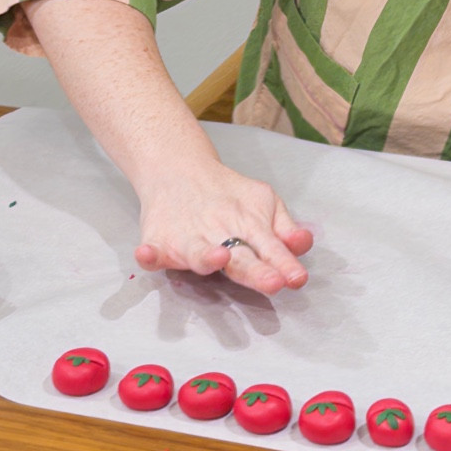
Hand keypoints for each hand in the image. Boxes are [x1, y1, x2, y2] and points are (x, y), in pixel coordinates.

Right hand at [134, 156, 313, 293]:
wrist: (178, 167)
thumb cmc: (227, 194)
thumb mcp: (263, 201)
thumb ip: (283, 228)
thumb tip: (303, 243)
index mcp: (247, 226)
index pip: (270, 248)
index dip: (284, 264)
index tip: (296, 278)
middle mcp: (218, 233)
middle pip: (239, 256)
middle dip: (256, 271)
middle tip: (273, 282)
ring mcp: (187, 238)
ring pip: (197, 252)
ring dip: (207, 257)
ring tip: (219, 259)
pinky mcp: (159, 241)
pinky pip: (151, 251)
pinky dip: (148, 254)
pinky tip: (147, 254)